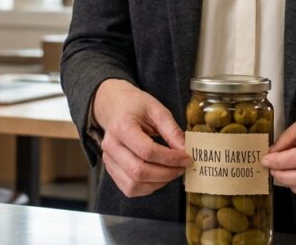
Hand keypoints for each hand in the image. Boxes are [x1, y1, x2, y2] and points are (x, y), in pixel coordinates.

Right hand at [93, 79, 191, 197]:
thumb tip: (186, 150)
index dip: (170, 158)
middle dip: (166, 173)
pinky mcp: (111, 169)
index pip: (147, 151)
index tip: (187, 158)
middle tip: (182, 167)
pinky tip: (159, 177)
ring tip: (172, 172)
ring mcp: (108, 160)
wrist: (115, 107)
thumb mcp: (156, 110)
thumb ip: (172, 130)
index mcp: (122, 127)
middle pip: (139, 171)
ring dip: (158, 183)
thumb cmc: (135, 106)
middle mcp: (111, 146)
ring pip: (133, 185)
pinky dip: (147, 187)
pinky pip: (129, 188)